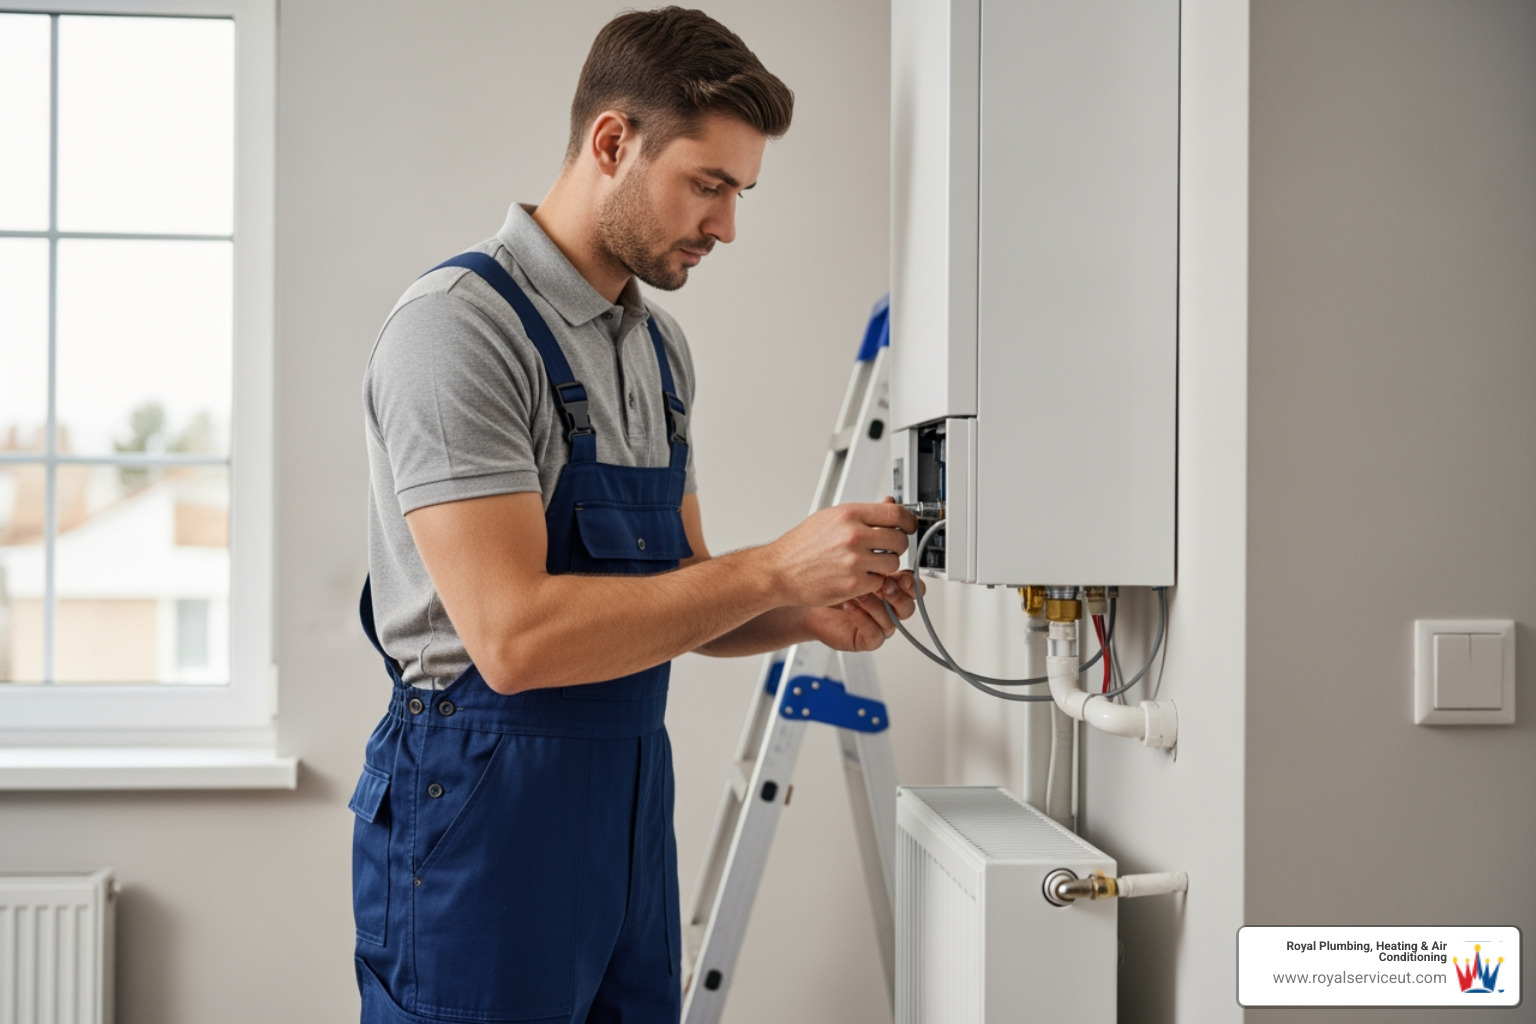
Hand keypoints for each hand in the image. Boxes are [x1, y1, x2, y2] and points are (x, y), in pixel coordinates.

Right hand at [766, 500, 915, 608]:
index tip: (909, 526)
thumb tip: (889, 505)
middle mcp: (854, 535)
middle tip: (887, 549)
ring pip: (892, 563)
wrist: (779, 571)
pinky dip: (873, 583)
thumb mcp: (830, 518)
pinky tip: (858, 578)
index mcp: (849, 514)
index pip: (895, 513)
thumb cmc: (801, 546)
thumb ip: (862, 514)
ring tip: (869, 565)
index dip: (908, 521)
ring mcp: (854, 561)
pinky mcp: (853, 584)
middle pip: (899, 539)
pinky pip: (879, 583)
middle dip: (896, 546)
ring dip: (885, 566)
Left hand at [803, 571, 918, 652]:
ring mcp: (880, 625)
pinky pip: (875, 634)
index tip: (902, 576)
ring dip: (875, 605)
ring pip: (892, 621)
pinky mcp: (868, 640)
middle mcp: (888, 608)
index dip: (911, 584)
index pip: (913, 588)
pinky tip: (849, 607)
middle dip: (897, 595)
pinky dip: (862, 619)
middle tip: (883, 585)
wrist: (809, 601)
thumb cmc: (830, 583)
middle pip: (908, 607)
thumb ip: (873, 560)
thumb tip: (887, 550)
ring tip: (858, 593)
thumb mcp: (854, 565)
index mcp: (891, 589)